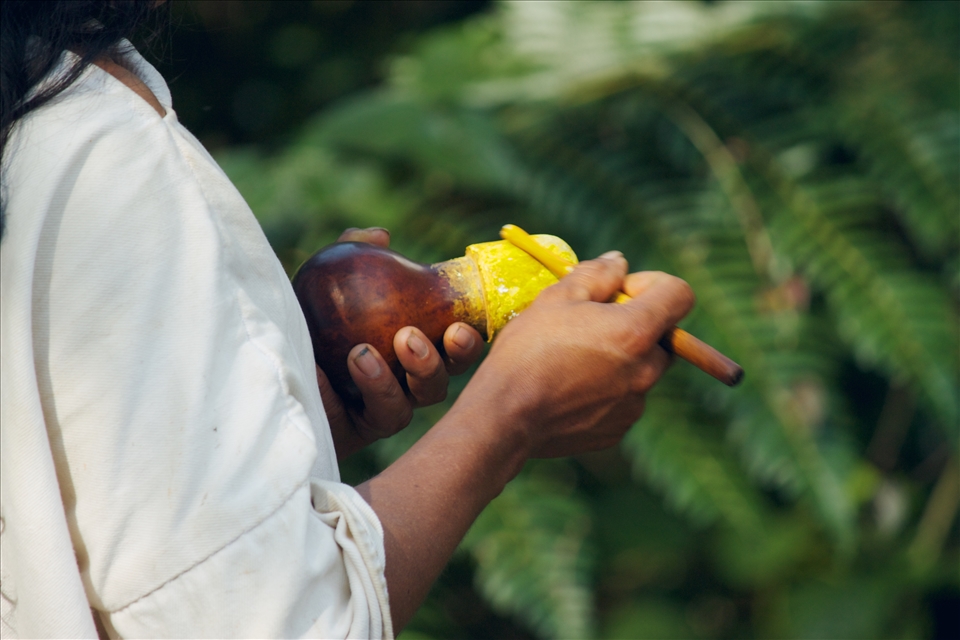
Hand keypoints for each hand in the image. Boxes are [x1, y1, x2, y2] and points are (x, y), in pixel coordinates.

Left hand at [317, 228, 483, 458]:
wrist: (266, 364)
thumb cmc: (306, 320)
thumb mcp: (324, 282)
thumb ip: (352, 255)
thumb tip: (381, 235)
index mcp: (410, 350)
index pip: (451, 348)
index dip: (466, 344)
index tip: (457, 328)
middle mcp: (403, 386)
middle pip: (439, 385)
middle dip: (439, 365)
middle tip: (410, 339)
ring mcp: (379, 413)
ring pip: (406, 410)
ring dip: (392, 382)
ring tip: (362, 354)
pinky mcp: (352, 434)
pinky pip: (365, 416)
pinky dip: (351, 391)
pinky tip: (328, 368)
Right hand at [458, 251, 694, 457]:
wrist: (505, 415)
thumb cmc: (528, 350)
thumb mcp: (557, 298)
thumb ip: (597, 275)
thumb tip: (620, 263)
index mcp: (635, 332)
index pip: (679, 294)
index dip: (651, 284)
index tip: (618, 291)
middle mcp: (645, 371)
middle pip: (661, 336)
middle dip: (633, 325)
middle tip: (588, 326)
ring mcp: (633, 404)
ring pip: (640, 370)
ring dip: (619, 360)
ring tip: (571, 361)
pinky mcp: (617, 429)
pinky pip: (622, 400)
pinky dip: (605, 391)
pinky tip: (568, 389)